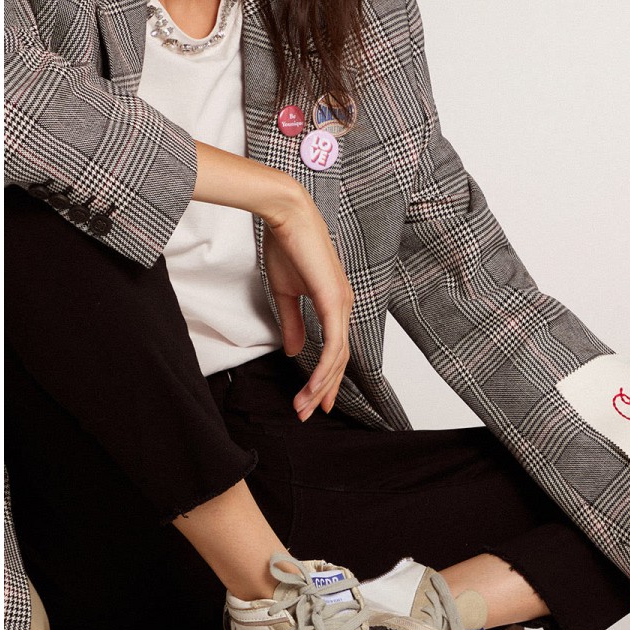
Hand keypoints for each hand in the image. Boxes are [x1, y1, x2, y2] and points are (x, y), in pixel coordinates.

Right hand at [261, 189, 352, 420]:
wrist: (286, 216)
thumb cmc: (285, 247)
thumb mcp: (286, 293)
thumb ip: (293, 323)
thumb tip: (294, 351)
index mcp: (335, 302)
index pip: (336, 349)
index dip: (326, 376)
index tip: (314, 399)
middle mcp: (344, 305)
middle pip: (340, 359)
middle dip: (324, 389)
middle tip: (308, 413)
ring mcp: (342, 304)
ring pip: (338, 357)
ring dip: (320, 386)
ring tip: (303, 408)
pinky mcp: (334, 301)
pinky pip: (333, 345)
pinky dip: (323, 369)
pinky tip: (312, 386)